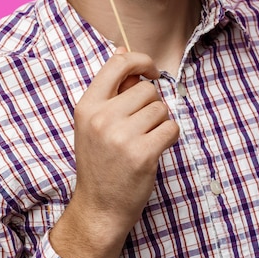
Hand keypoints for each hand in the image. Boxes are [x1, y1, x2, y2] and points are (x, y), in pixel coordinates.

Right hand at [49, 49, 178, 257]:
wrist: (100, 207)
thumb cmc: (100, 160)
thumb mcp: (93, 121)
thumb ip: (109, 88)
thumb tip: (122, 50)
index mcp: (87, 106)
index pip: (118, 64)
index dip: (140, 60)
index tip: (150, 71)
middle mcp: (102, 118)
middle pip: (146, 89)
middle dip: (151, 103)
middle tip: (141, 125)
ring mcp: (122, 136)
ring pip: (161, 108)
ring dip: (160, 121)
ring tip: (145, 139)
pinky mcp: (143, 154)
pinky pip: (171, 127)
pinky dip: (170, 136)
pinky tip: (156, 148)